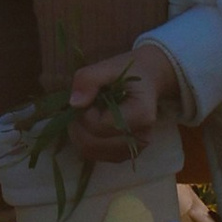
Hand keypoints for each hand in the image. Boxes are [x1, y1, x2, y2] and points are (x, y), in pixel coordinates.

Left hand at [68, 42, 181, 158]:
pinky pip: (95, 154)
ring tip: (87, 113)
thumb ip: (89, 79)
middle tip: (82, 105)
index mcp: (141, 115)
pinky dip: (84, 140)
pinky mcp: (123, 155)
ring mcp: (133, 150)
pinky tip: (90, 123)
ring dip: (79, 133)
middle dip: (78, 124)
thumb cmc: (128, 73)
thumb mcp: (108, 67)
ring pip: (91, 152)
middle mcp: (140, 139)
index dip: (85, 112)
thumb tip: (74, 104)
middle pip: (93, 144)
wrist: (147, 81)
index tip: (88, 96)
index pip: (100, 126)